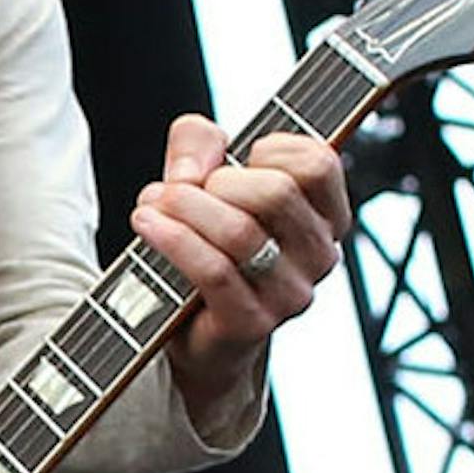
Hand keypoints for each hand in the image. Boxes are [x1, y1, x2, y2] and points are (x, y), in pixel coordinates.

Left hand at [131, 120, 348, 425]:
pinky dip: (174, 240)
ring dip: (185, 207)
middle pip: (277, 193)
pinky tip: (148, 224)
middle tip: (183, 190)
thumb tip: (192, 170)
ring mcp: (289, 295)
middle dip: (218, 180)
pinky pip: (213, 271)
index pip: (318, 164)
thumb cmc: (208, 244)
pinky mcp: (252, 323)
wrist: (193, 330)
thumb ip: (200, 142)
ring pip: (241, 232)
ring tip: (154, 204)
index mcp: (325, 217)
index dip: (270, 149)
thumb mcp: (206, 177)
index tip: (238, 162)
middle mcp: (319, 257)